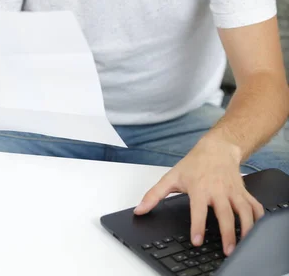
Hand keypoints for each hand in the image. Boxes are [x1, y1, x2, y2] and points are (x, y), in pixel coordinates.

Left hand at [133, 136, 264, 256]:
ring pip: (244, 211)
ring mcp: (233, 191)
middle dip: (228, 232)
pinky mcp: (243, 192)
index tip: (197, 241)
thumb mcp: (172, 177)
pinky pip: (255, 206)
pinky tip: (256, 229)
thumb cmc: (194, 164)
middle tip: (228, 250)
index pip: (199, 209)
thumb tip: (140, 209)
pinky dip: (258, 218)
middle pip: (225, 213)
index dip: (198, 225)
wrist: (216, 148)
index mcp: (200, 188)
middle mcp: (218, 190)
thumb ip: (154, 195)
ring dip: (246, 228)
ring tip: (243, 244)